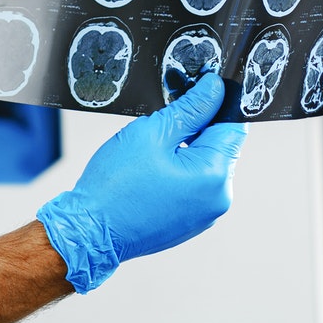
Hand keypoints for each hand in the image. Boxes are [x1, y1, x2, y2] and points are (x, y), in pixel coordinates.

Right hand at [35, 73, 244, 292]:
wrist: (89, 232)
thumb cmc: (114, 187)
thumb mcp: (152, 133)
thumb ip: (190, 108)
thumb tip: (214, 89)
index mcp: (214, 175)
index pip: (233, 126)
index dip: (215, 105)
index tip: (194, 96)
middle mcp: (218, 199)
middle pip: (219, 148)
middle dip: (194, 132)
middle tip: (158, 130)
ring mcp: (205, 216)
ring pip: (203, 168)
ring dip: (183, 155)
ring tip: (148, 159)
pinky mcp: (189, 224)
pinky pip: (192, 189)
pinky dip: (176, 176)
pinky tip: (148, 177)